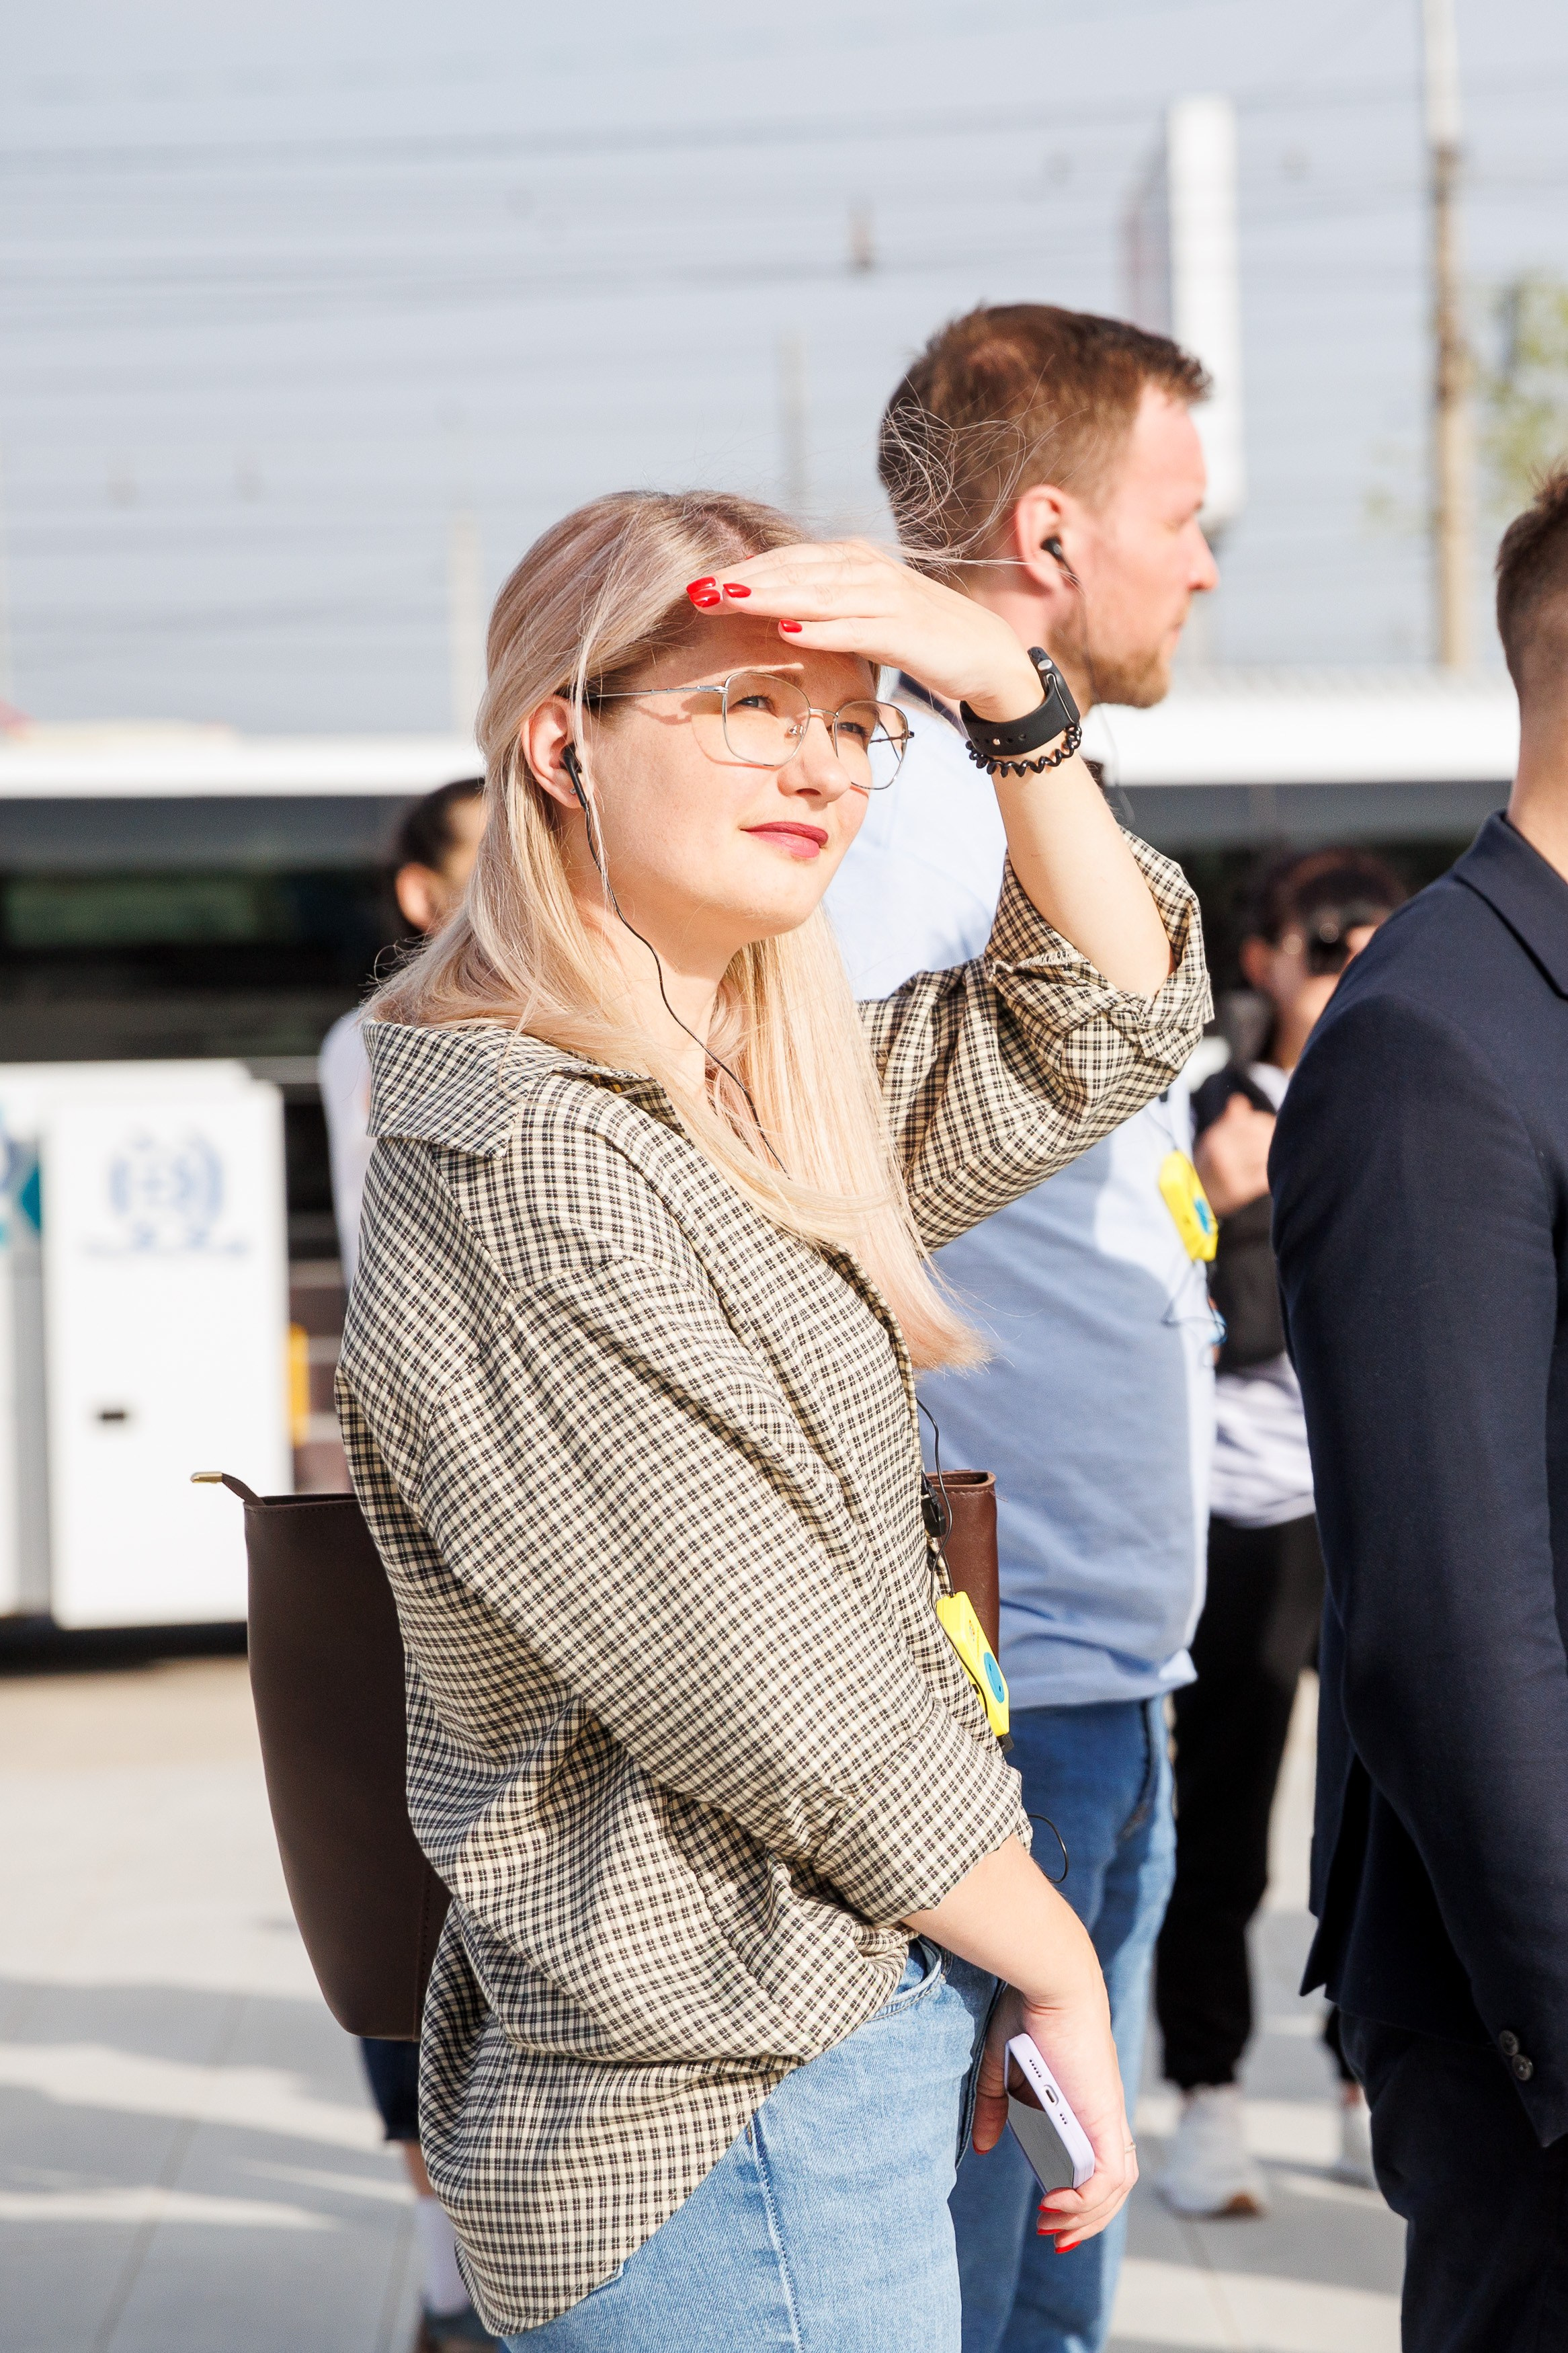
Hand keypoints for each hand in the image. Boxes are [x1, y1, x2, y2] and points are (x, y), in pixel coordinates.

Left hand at [694, 541, 1047, 724]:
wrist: (987, 656)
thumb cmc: (919, 638)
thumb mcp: (864, 614)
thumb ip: (823, 603)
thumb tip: (770, 602)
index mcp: (854, 562)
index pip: (788, 561)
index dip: (743, 570)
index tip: (698, 584)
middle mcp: (868, 571)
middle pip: (795, 572)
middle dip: (744, 581)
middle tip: (697, 590)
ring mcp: (888, 599)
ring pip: (818, 594)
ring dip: (770, 597)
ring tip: (728, 601)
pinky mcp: (905, 632)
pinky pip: (855, 629)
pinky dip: (821, 629)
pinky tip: (787, 630)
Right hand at [972, 1985, 1136, 2252]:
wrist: (1049, 1977)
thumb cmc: (1027, 2011)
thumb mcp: (1004, 2068)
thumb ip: (996, 2107)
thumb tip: (986, 2148)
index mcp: (1086, 2102)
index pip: (1100, 2160)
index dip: (1083, 2195)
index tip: (1051, 2214)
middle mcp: (1104, 2113)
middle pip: (1113, 2183)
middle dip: (1085, 2220)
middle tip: (1052, 2235)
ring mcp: (1107, 2115)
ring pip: (1116, 2186)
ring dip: (1086, 2216)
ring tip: (1051, 2225)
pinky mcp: (1104, 2115)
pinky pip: (1108, 2177)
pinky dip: (1086, 2200)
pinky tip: (1055, 2204)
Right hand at [1194, 1091, 1274, 1216]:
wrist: (1194, 1196)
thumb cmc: (1209, 1163)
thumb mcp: (1213, 1139)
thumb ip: (1229, 1120)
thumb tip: (1239, 1100)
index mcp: (1216, 1137)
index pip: (1252, 1122)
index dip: (1267, 1123)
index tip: (1273, 1127)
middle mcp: (1221, 1153)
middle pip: (1261, 1139)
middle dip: (1272, 1140)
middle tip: (1282, 1143)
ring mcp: (1229, 1172)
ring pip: (1265, 1157)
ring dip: (1275, 1157)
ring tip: (1279, 1157)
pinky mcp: (1238, 1190)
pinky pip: (1264, 1178)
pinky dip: (1271, 1175)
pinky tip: (1273, 1175)